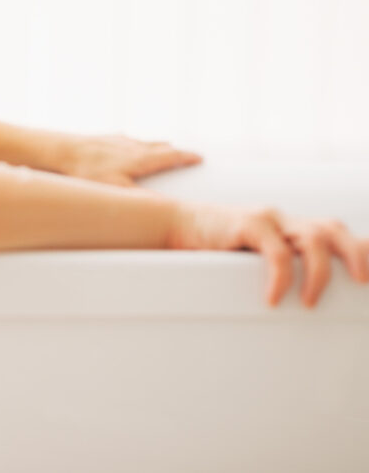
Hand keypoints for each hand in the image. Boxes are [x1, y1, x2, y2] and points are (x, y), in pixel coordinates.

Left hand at [61, 133, 203, 187]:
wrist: (62, 149)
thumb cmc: (89, 171)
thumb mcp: (117, 190)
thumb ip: (142, 199)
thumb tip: (166, 209)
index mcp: (141, 158)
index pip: (171, 156)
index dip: (186, 157)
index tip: (200, 157)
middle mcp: (133, 145)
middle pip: (160, 146)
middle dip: (174, 151)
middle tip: (185, 154)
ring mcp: (118, 140)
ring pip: (143, 141)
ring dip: (156, 145)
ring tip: (163, 146)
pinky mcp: (105, 138)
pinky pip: (125, 140)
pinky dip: (134, 143)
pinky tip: (128, 143)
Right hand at [167, 202, 368, 307]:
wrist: (175, 225)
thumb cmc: (213, 248)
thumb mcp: (251, 259)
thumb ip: (277, 269)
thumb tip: (299, 305)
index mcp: (291, 229)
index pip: (337, 235)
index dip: (360, 252)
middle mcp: (286, 221)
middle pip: (335, 230)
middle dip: (357, 255)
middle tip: (362, 283)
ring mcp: (268, 220)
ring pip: (314, 238)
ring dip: (319, 273)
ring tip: (310, 302)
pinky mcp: (248, 224)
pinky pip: (277, 251)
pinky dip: (281, 276)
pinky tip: (273, 298)